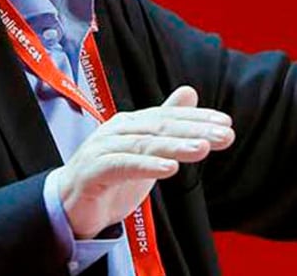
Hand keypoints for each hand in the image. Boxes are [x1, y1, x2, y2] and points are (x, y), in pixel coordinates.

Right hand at [55, 86, 233, 238]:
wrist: (69, 205)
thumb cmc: (109, 175)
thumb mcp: (144, 149)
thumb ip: (165, 123)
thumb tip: (190, 91)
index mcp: (131, 123)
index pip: (168, 117)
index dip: (198, 119)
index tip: (226, 124)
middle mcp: (117, 130)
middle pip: (160, 127)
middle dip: (195, 130)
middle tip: (225, 135)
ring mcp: (102, 149)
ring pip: (144, 144)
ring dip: (176, 146)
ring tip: (203, 148)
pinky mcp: (92, 172)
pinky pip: (122, 166)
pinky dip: (146, 166)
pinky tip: (170, 169)